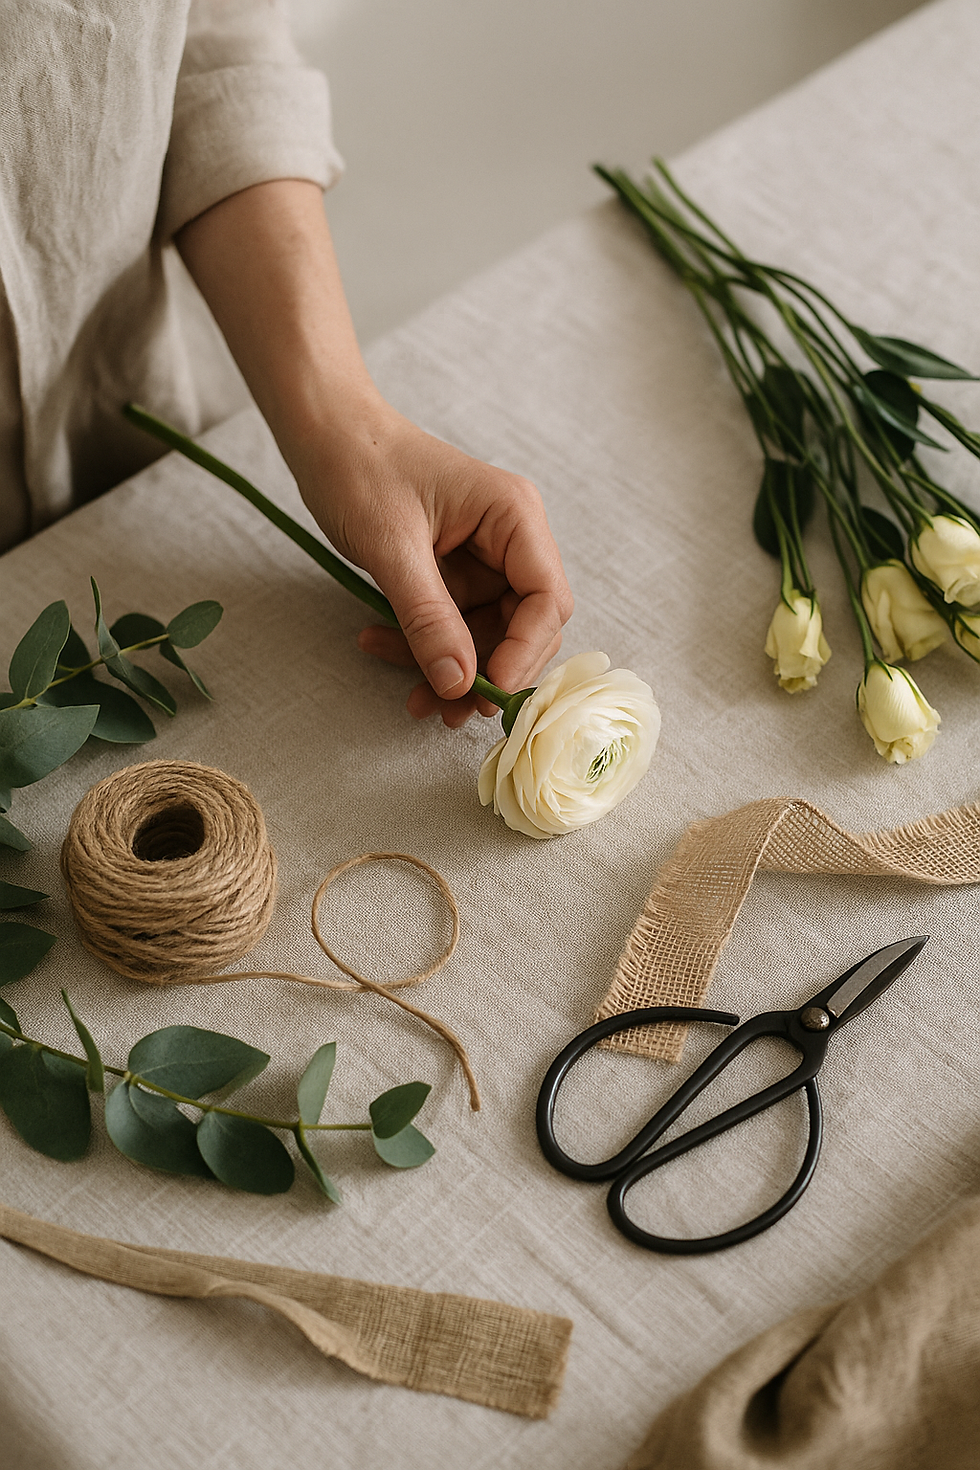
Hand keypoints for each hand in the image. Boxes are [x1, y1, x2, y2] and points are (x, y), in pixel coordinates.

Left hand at [294, 401, 572, 725]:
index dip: (525, 651)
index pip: (546, 599)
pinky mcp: (454, 572)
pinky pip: (453, 625)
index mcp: (513, 516)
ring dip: (450, 669)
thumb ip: (428, 617)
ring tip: (409, 694)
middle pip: (524, 626)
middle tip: (448, 708)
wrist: (323, 434)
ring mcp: (483, 557)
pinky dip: (424, 647)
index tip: (487, 689)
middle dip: (487, 669)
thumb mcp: (391, 547)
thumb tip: (459, 682)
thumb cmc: (359, 467)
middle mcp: (510, 538)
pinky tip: (378, 645)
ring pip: (486, 635)